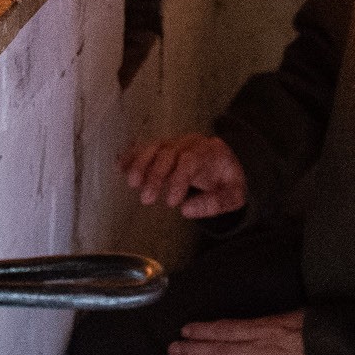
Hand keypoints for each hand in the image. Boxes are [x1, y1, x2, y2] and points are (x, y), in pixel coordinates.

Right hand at [119, 134, 245, 218]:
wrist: (226, 161)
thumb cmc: (227, 179)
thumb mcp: (234, 195)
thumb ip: (215, 203)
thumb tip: (187, 210)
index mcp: (209, 153)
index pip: (190, 161)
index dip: (178, 180)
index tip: (171, 202)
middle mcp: (189, 145)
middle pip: (168, 154)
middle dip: (155, 176)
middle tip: (146, 198)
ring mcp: (174, 144)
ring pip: (154, 147)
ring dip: (140, 164)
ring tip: (131, 183)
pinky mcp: (163, 148)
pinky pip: (146, 148)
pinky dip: (132, 156)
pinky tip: (120, 167)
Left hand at [168, 311, 314, 354]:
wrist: (343, 352)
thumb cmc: (321, 328)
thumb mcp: (294, 314)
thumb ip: (270, 321)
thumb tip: (251, 323)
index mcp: (265, 329)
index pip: (227, 330)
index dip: (204, 331)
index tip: (184, 330)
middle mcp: (261, 351)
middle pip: (222, 351)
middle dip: (195, 350)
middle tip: (172, 350)